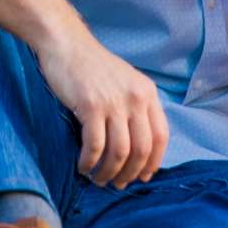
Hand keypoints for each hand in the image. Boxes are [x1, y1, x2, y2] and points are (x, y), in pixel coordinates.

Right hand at [36, 27, 169, 187]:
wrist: (66, 43)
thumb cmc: (92, 66)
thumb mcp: (125, 81)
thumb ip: (135, 107)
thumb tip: (137, 147)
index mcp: (147, 93)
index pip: (161, 136)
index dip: (153, 162)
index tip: (143, 177)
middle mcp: (136, 98)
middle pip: (141, 149)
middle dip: (130, 173)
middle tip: (117, 184)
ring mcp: (114, 102)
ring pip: (119, 152)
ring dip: (109, 172)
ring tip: (98, 179)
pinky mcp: (91, 106)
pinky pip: (95, 146)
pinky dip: (90, 162)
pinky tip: (83, 167)